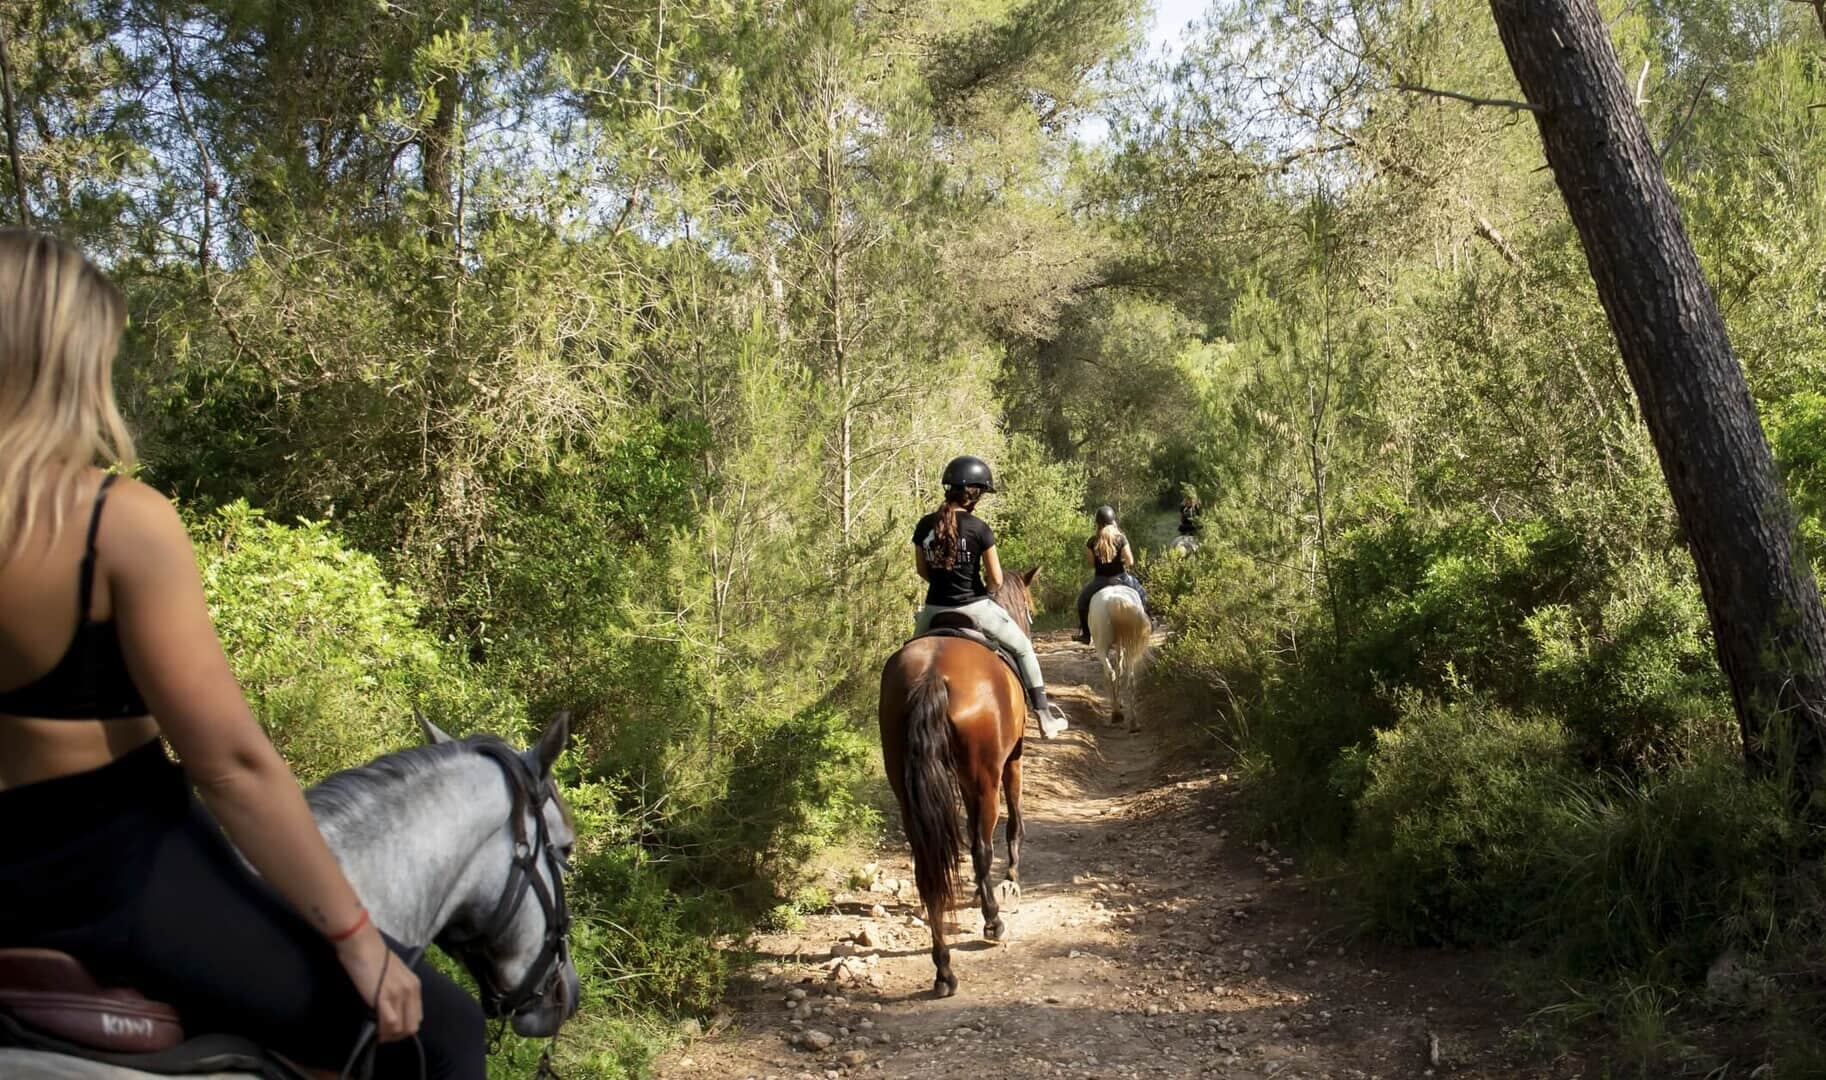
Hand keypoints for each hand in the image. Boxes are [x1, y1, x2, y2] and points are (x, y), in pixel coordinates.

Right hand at [335, 924, 422, 1042]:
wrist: (361, 945)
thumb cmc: (373, 957)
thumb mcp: (394, 974)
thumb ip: (397, 990)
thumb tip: (392, 1009)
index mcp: (415, 984)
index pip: (417, 1016)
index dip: (405, 1027)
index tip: (392, 1030)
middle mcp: (411, 990)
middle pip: (412, 1026)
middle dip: (398, 1035)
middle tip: (383, 1036)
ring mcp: (399, 994)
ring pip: (401, 1028)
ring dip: (388, 1035)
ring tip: (377, 1035)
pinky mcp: (384, 997)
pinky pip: (389, 1024)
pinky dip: (382, 1031)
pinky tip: (374, 1031)